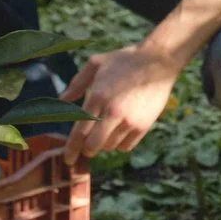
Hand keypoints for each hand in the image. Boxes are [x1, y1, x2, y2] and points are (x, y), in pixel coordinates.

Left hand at [63, 37, 180, 158]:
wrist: (159, 61)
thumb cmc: (125, 60)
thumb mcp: (96, 63)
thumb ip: (77, 83)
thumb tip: (62, 100)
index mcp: (97, 97)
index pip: (79, 132)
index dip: (71, 149)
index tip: (68, 159)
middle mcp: (112, 112)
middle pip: (92, 146)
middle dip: (87, 149)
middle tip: (87, 145)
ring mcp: (129, 121)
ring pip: (109, 147)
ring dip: (104, 143)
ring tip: (107, 130)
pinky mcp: (143, 126)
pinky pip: (126, 146)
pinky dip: (120, 143)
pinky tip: (120, 131)